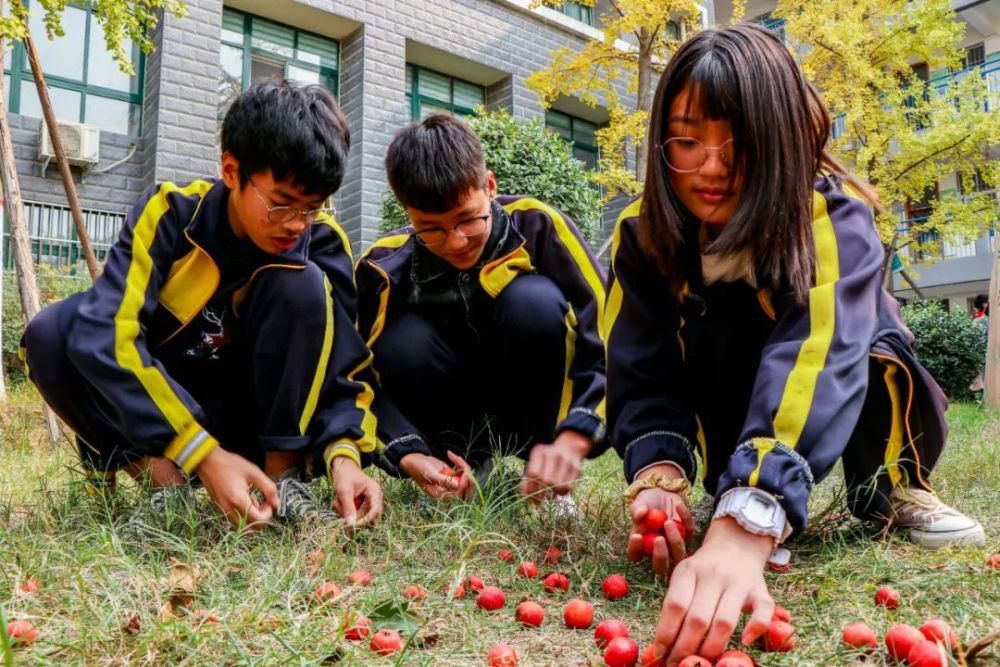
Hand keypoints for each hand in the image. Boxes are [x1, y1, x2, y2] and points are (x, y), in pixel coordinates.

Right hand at [196, 447, 278, 530]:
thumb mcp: (255, 473)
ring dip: (253, 518)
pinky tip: (246, 500)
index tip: (269, 501)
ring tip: (255, 500)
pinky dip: (244, 515)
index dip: (269, 514)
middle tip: (264, 503)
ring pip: (242, 526)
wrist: (208, 461)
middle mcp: (229, 510)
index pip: (259, 521)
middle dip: (262, 518)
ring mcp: (222, 511)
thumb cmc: (231, 464)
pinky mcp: (220, 509)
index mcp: (238, 501)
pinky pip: (235, 520)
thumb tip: (277, 504)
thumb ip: (269, 489)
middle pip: (251, 528)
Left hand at [330, 456, 382, 526]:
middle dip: (355, 517)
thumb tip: (351, 525)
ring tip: (338, 503)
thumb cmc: (344, 476)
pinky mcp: (362, 504)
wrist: (341, 468)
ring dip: (348, 514)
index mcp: (374, 491)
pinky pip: (356, 514)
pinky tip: (339, 503)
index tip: (352, 525)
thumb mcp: (344, 491)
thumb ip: (348, 507)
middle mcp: (375, 497)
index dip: (365, 520)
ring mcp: (369, 501)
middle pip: (370, 516)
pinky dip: (346, 512)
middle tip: (341, 511)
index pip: (375, 510)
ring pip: (361, 517)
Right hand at [399, 452, 469, 499]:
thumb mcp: (430, 474)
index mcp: (441, 494)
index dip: (464, 484)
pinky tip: (451, 455)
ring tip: (453, 457)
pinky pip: (462, 470)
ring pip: (466, 478)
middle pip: (466, 488)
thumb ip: (443, 480)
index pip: (458, 493)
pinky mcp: (453, 474)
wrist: (415, 460)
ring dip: (463, 466)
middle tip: (462, 464)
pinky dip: (460, 462)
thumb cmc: (419, 468)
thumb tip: (457, 485)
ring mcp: (451, 482)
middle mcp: (447, 490)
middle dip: (468, 475)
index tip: (464, 472)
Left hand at [520, 430, 590, 500]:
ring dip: (552, 494)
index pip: (533, 474)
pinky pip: (568, 488)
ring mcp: (567, 460)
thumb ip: (527, 479)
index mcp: (539, 451)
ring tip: (549, 495)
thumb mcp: (534, 464)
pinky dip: (562, 493)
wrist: (569, 447)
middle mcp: (553, 454)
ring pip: (558, 486)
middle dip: (541, 494)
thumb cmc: (545, 461)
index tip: (529, 499)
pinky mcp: (577, 468)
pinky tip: (558, 491)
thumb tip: (526, 497)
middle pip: (546, 480)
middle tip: (538, 502)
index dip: (530, 489)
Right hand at [627, 465, 694, 574]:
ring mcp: (674, 546)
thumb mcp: (640, 502)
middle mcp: (658, 551)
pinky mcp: (688, 535)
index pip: (635, 555)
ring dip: (675, 541)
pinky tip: (678, 505)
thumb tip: (639, 514)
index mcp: (641, 545)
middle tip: (659, 539)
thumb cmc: (647, 502)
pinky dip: (685, 518)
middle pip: (660, 566)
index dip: (636, 549)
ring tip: (668, 522)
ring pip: (678, 556)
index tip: (637, 536)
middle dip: (660, 556)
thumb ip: (638, 509)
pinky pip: (689, 531)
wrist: (662, 492)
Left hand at [650, 517, 774, 665]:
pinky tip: (744, 642)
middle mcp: (713, 575)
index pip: (675, 605)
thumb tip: (661, 645)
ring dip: (711, 648)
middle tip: (677, 665)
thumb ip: (676, 604)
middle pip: (698, 618)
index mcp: (688, 571)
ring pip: (725, 620)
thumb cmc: (703, 570)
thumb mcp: (684, 576)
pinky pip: (762, 610)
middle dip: (685, 648)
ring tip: (702, 664)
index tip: (659, 653)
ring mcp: (738, 582)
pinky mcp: (761, 589)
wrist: (735, 544)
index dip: (666, 633)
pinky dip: (756, 628)